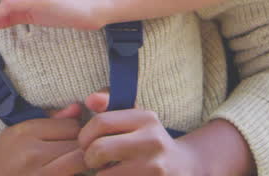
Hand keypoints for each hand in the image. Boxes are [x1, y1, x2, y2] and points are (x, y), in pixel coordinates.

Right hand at [0, 105, 86, 175]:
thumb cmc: (5, 157)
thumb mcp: (19, 132)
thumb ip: (50, 119)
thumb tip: (78, 108)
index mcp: (25, 133)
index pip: (71, 125)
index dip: (76, 130)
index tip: (72, 136)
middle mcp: (33, 154)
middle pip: (78, 143)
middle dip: (83, 146)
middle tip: (80, 150)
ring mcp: (39, 175)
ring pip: (80, 162)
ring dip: (83, 160)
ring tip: (77, 160)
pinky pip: (74, 175)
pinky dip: (75, 172)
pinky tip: (68, 170)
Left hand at [78, 106, 196, 175]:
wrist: (183, 167)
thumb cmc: (149, 141)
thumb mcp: (136, 119)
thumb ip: (111, 104)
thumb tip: (90, 100)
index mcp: (146, 118)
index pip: (100, 122)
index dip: (84, 136)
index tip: (86, 144)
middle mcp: (153, 141)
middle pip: (98, 150)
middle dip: (89, 159)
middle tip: (95, 162)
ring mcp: (155, 167)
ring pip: (104, 175)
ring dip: (101, 175)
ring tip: (109, 172)